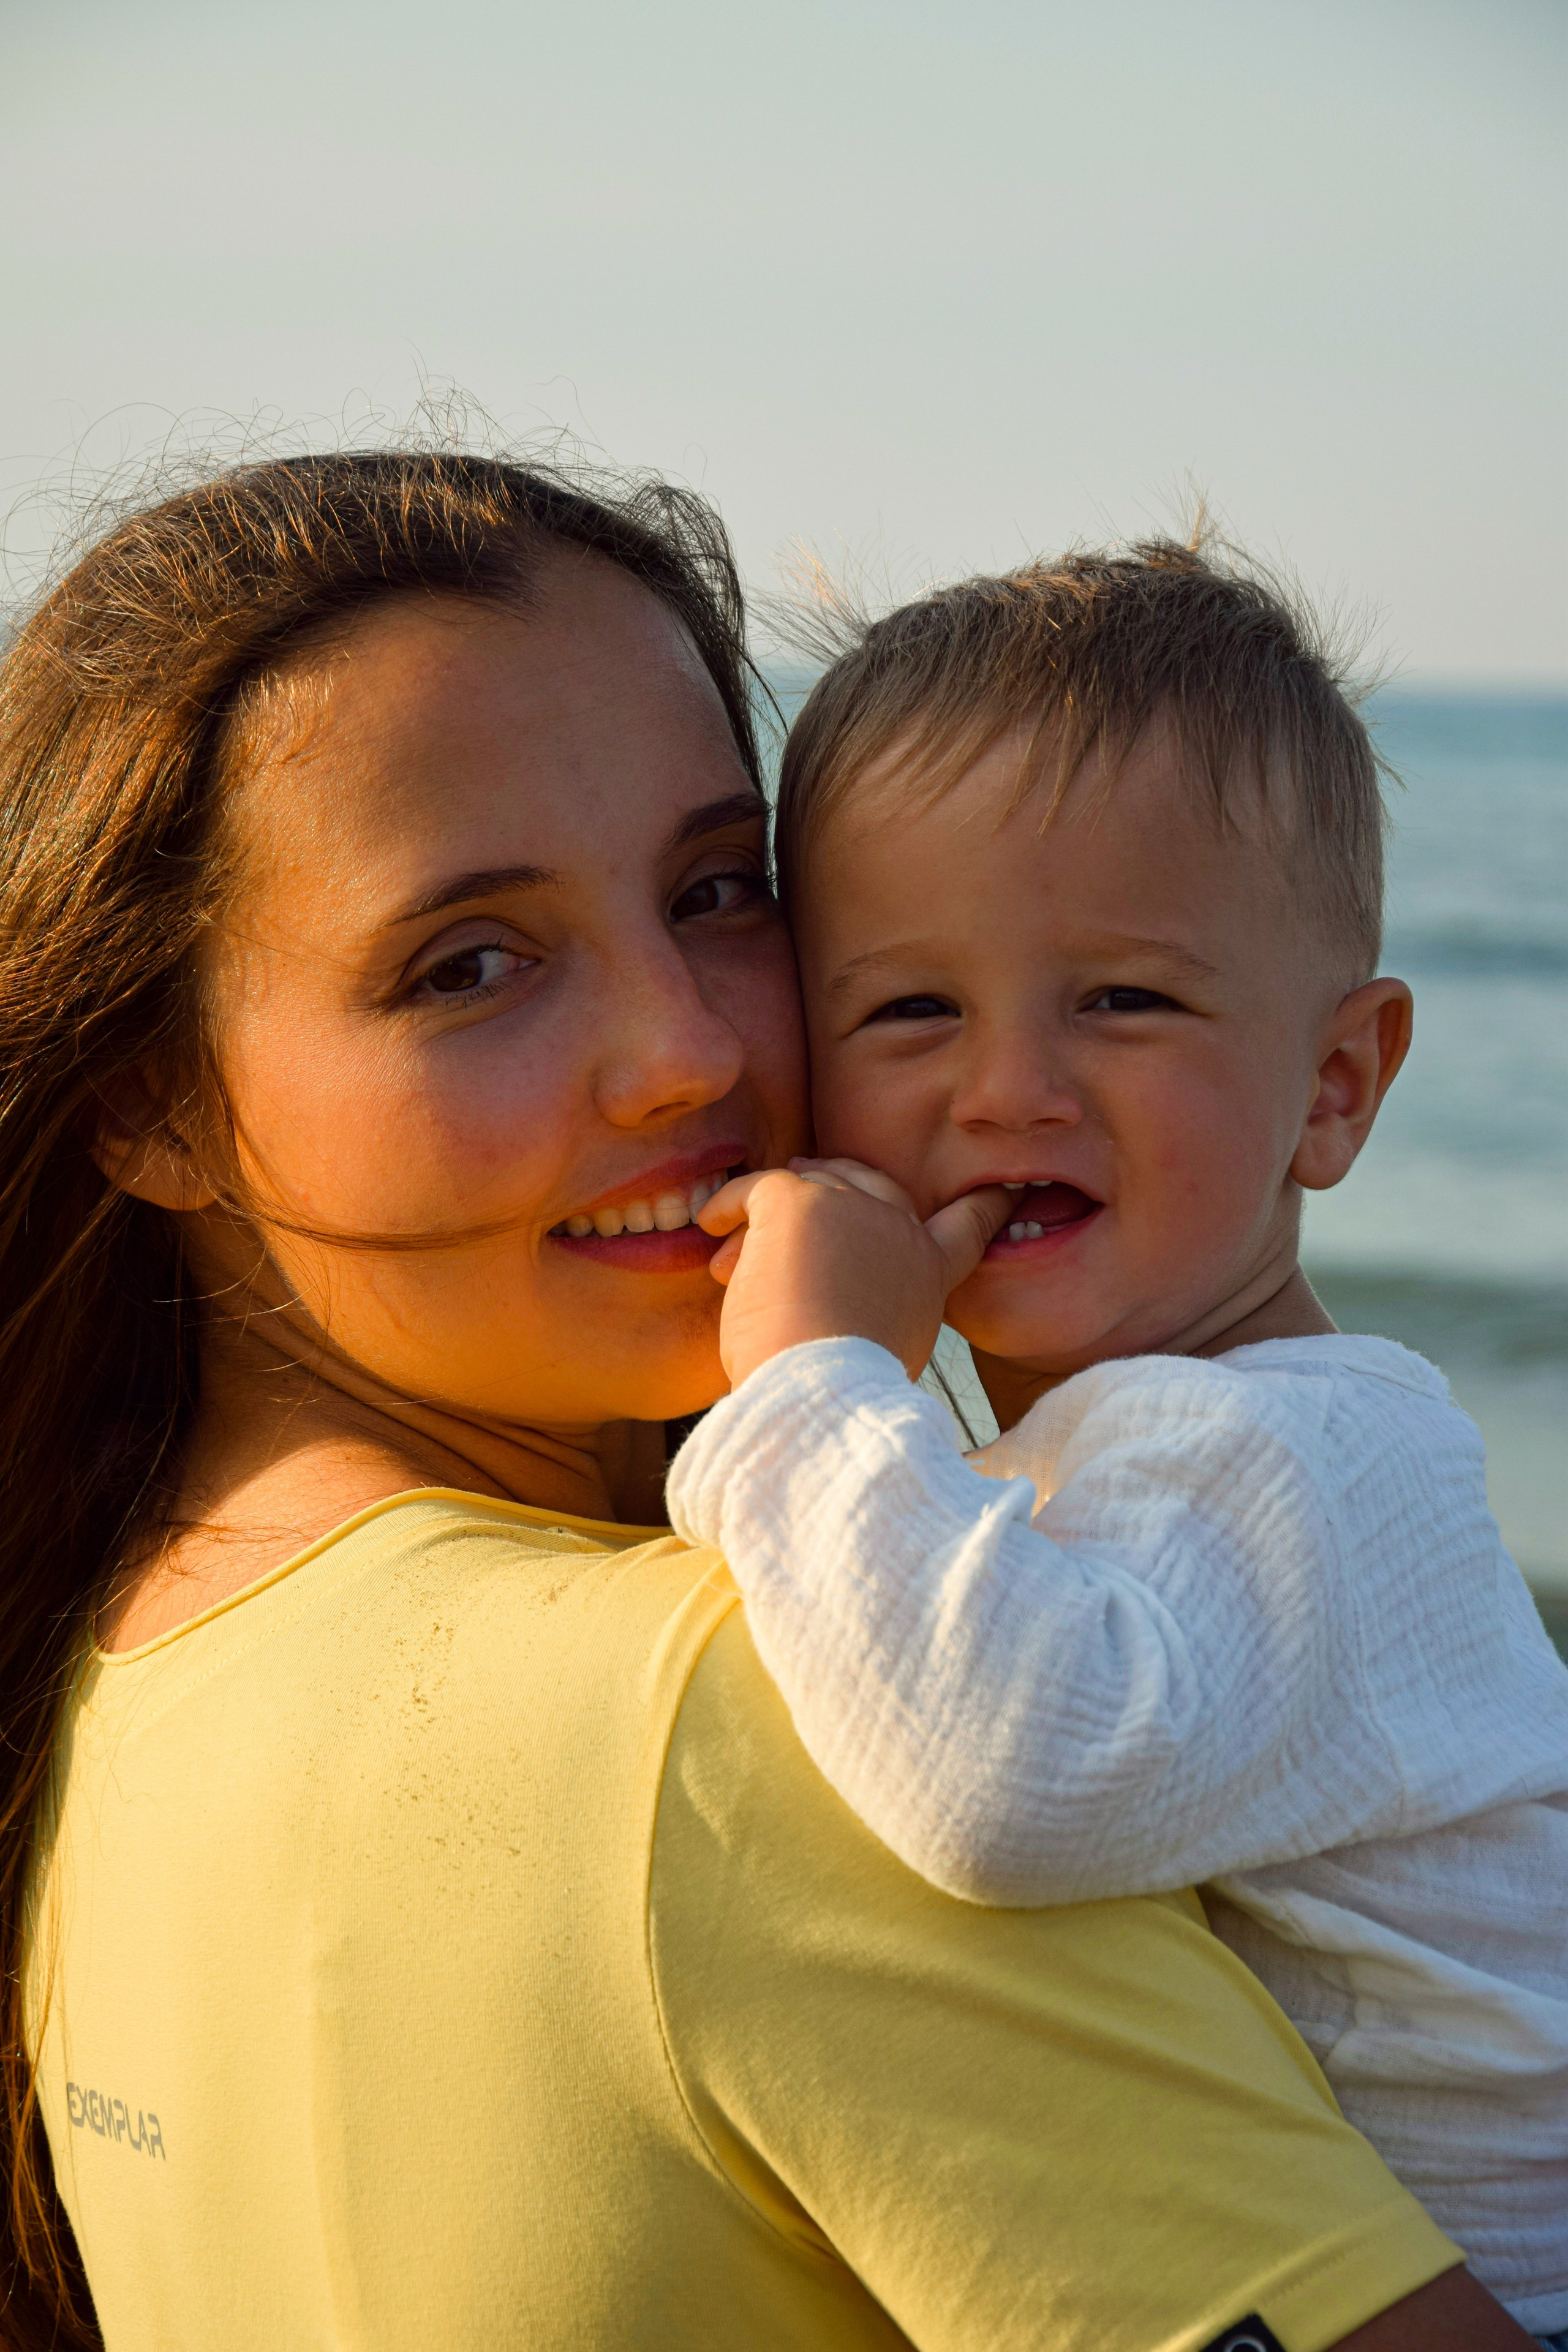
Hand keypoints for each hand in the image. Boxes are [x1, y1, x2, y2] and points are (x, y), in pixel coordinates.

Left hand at [697, 1157, 1011, 1388]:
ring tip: (738, 1251)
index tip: (1004, 1189)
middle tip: (808, 1173)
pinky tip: (711, 1225)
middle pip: (874, 1184)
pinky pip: (756, 1188)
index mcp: (929, 1273)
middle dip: (842, 1177)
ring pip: (810, 1186)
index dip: (986, 1205)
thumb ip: (880, 1314)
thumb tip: (845, 1312)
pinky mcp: (798, 1202)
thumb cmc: (839, 1390)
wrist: (818, 1390)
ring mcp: (850, 1208)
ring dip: (774, 1218)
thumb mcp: (886, 1351)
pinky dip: (728, 1204)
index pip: (968, 1225)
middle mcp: (898, 1231)